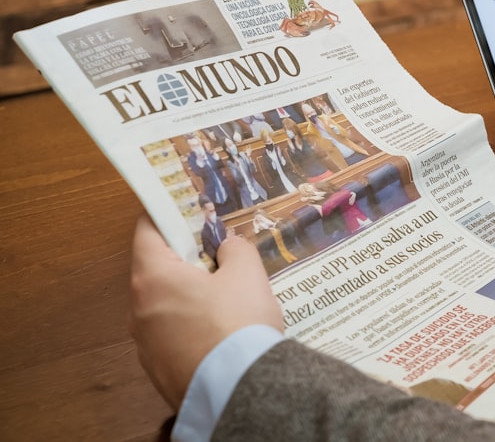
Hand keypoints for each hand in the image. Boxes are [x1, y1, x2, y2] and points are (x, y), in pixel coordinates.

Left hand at [129, 216, 282, 410]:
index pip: (147, 230)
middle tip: (221, 257)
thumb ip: (236, 249)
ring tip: (228, 301)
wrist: (237, 390)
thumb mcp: (248, 274)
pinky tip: (221, 333)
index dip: (169, 215)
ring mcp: (144, 342)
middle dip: (187, 260)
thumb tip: (227, 246)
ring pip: (165, 304)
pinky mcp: (156, 368)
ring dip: (189, 296)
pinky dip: (191, 327)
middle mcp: (139, 308)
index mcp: (153, 277)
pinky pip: (172, 335)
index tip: (189, 210)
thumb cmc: (238, 324)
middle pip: (157, 269)